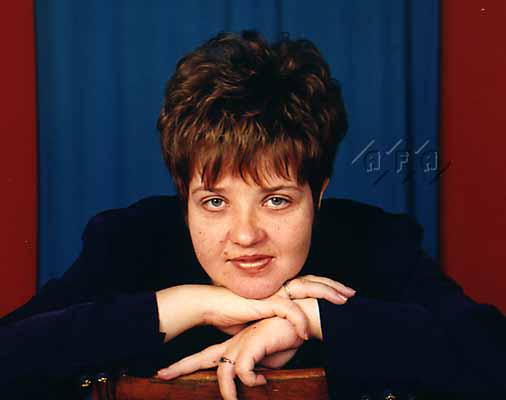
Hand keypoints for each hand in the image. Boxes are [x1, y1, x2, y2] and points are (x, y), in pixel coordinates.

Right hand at [156, 276, 354, 341]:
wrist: (208, 306)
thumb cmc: (230, 314)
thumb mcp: (258, 321)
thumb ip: (274, 324)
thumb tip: (285, 334)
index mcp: (279, 290)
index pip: (307, 284)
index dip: (325, 287)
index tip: (341, 295)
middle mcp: (278, 287)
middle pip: (312, 281)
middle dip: (333, 286)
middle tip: (351, 293)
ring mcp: (272, 292)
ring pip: (305, 289)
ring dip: (325, 294)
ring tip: (343, 302)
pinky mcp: (263, 302)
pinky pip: (287, 309)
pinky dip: (298, 320)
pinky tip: (306, 332)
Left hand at [157, 316, 302, 399]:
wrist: (301, 320)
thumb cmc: (285, 338)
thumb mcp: (267, 360)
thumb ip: (254, 369)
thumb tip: (248, 381)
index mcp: (235, 346)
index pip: (205, 356)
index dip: (187, 364)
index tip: (168, 371)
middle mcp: (234, 344)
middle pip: (202, 357)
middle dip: (181, 366)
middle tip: (162, 374)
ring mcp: (242, 343)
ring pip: (223, 371)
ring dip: (227, 391)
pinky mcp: (252, 344)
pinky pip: (243, 370)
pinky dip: (250, 380)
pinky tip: (261, 379)